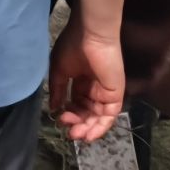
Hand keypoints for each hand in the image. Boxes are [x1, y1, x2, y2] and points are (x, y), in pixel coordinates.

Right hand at [49, 23, 124, 142]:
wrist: (91, 35)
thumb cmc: (73, 47)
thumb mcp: (59, 70)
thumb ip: (57, 90)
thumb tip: (53, 108)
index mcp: (81, 81)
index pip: (76, 103)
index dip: (68, 113)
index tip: (59, 118)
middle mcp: (94, 89)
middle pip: (86, 113)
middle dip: (77, 123)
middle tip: (68, 130)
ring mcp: (105, 93)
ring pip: (97, 118)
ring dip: (87, 129)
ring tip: (76, 134)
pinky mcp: (115, 95)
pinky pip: (109, 116)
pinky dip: (100, 128)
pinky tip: (89, 135)